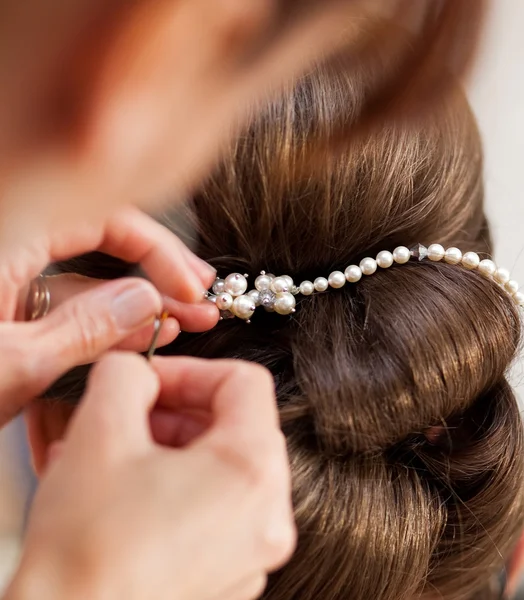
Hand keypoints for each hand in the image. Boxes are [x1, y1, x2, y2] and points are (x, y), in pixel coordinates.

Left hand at [0, 207, 217, 425]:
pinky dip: (108, 327)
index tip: (188, 287)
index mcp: (7, 241)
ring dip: (141, 306)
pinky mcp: (12, 319)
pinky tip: (147, 337)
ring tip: (189, 322)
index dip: (157, 250)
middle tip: (202, 296)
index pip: (103, 220)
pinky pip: (70, 314)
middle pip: (102, 249)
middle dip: (159, 274)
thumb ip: (85, 327)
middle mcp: (13, 254)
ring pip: (91, 288)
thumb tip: (147, 300)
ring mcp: (11, 288)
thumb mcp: (15, 362)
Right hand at [6, 353, 295, 599]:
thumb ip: (126, 376)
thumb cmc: (85, 554)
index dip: (192, 370)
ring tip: (116, 455)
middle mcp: (266, 517)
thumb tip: (140, 372)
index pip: (244, 383)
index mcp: (252, 472)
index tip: (151, 380)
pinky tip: (125, 494)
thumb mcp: (99, 432)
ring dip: (170, 449)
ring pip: (220, 469)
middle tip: (131, 415)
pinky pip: (212, 509)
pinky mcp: (229, 576)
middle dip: (177, 411)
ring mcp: (251, 552)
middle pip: (235, 428)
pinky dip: (174, 488)